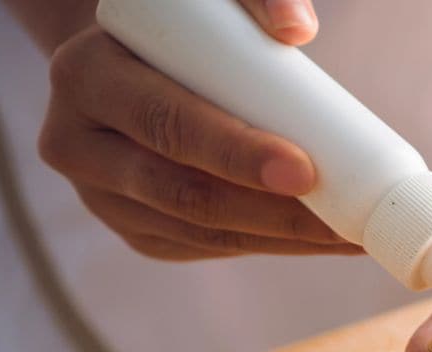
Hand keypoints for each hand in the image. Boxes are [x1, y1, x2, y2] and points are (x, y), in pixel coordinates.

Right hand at [33, 1, 357, 259]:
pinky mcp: (135, 230)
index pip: (166, 124)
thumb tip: (296, 27)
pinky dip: (271, 245)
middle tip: (345, 223)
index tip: (306, 170)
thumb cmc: (183, 27)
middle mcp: (78, 144)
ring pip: (203, 232)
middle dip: (274, 214)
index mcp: (86, 76)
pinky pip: (209, 247)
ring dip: (285, 240)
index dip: (236, 153)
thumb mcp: (208, 0)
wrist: (134, 60)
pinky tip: (321, 241)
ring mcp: (103, 197)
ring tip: (353, 237)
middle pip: (184, 194)